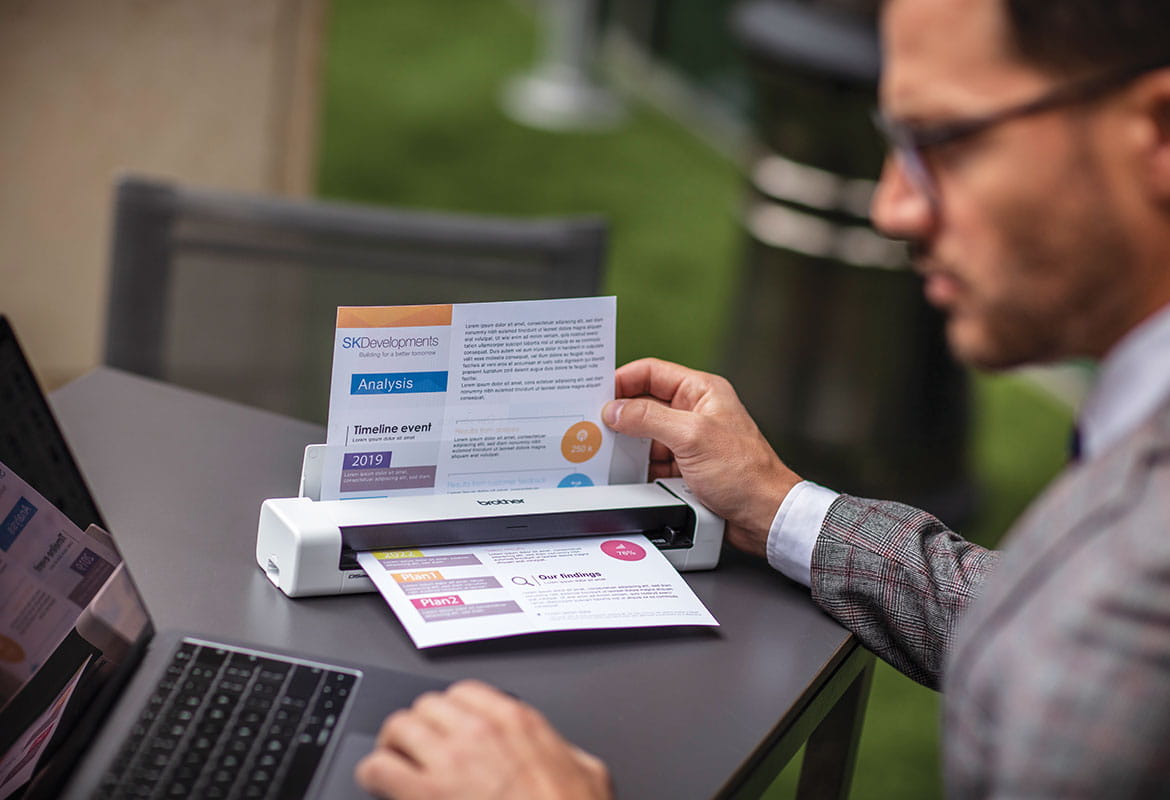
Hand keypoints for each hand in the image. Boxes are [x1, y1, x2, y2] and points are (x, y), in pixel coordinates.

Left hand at [354, 680, 611, 799]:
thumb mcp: (588, 773)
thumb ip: (566, 752)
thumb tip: (567, 755)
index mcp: (518, 722)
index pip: (467, 692)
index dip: (453, 710)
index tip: (450, 724)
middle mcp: (479, 732)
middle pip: (429, 705)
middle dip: (422, 724)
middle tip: (420, 744)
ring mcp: (450, 760)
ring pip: (400, 725)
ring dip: (394, 743)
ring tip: (394, 759)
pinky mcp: (425, 793)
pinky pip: (380, 767)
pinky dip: (373, 772)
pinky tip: (378, 781)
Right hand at [603, 358, 800, 557]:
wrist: (764, 517)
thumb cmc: (746, 473)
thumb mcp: (691, 437)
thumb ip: (649, 419)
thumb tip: (615, 410)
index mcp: (701, 391)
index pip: (651, 373)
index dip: (623, 380)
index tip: (597, 393)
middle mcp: (694, 412)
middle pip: (644, 405)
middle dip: (620, 416)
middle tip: (593, 425)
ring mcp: (689, 441)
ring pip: (645, 436)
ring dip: (628, 446)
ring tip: (605, 452)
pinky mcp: (685, 468)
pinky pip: (651, 462)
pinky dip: (637, 468)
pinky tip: (625, 475)